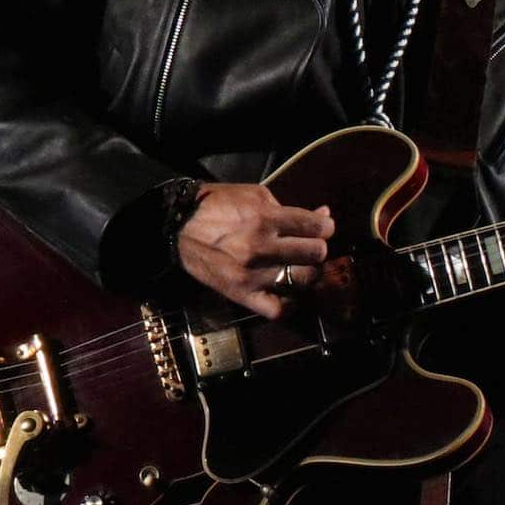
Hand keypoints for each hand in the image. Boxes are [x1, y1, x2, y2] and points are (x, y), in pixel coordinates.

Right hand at [175, 183, 334, 317]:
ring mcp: (252, 274)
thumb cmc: (219, 205)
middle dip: (319, 247)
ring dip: (308, 272)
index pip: (317, 227)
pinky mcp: (241, 294)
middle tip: (311, 246)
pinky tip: (289, 291)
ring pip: (303, 280)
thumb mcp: (255, 195)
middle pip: (316, 253)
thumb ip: (291, 207)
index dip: (326, 226)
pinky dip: (290, 303)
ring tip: (301, 266)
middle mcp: (261, 246)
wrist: (178, 226)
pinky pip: (278, 310)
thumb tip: (323, 214)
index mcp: (265, 217)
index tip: (322, 227)